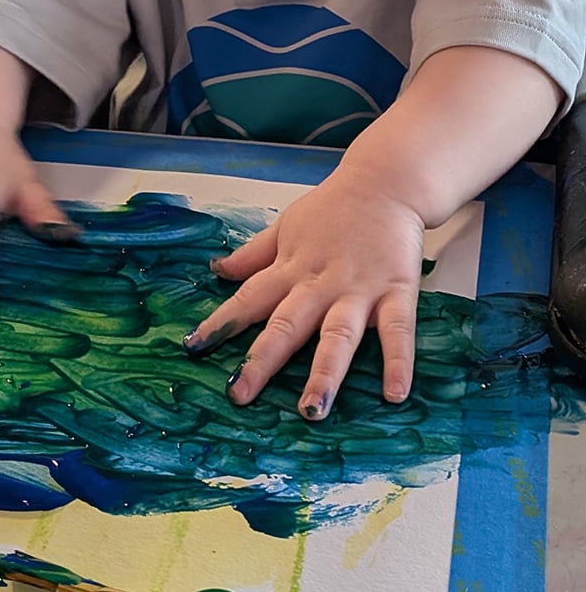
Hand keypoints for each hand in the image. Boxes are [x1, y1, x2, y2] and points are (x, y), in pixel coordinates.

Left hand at [183, 169, 424, 417]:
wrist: (387, 182)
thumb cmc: (334, 208)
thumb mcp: (285, 226)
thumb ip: (253, 255)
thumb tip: (216, 270)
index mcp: (290, 269)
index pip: (248, 298)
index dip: (221, 323)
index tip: (194, 347)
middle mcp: (320, 284)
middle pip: (286, 325)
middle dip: (262, 361)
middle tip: (240, 394)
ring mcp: (359, 290)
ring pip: (338, 336)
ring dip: (325, 374)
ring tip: (312, 410)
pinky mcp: (397, 292)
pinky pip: (397, 332)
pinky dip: (397, 362)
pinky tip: (395, 394)